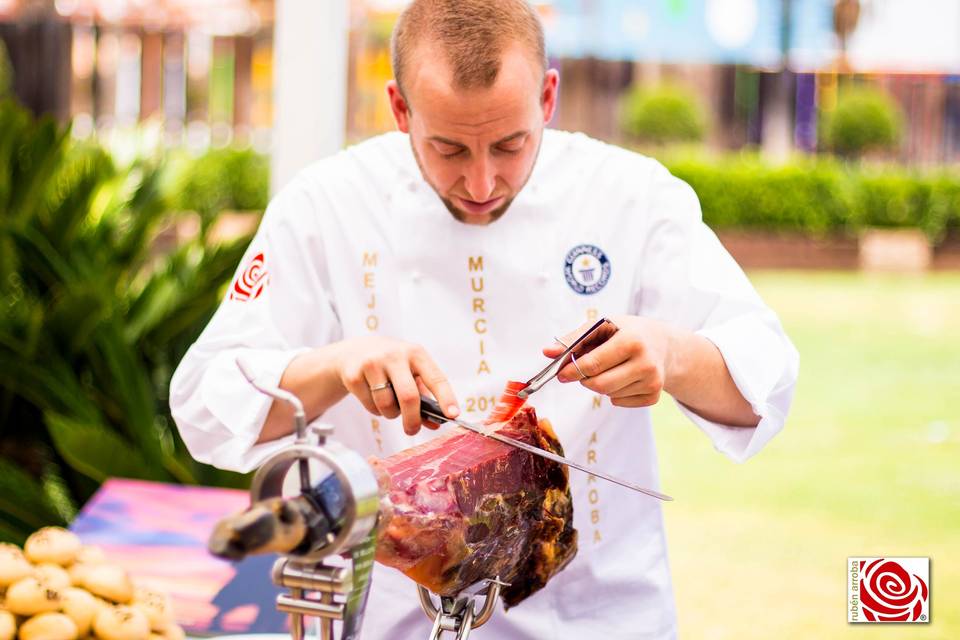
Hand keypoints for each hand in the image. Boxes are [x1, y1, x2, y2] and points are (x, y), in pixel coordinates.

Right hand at [332, 335, 459, 434]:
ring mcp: (372, 364)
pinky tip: (373, 397)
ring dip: (391, 414)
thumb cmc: (391, 365)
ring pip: (387, 405)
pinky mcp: (354, 375)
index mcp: (416, 353)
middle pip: (409, 396)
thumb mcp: (410, 372)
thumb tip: (435, 424)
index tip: (453, 415)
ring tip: (389, 404)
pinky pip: (370, 406)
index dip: (446, 398)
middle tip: (412, 430)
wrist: (354, 352)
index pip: (435, 378)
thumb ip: (424, 397)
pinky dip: (375, 410)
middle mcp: (395, 355)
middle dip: (412, 419)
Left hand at [543, 316, 675, 407]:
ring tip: (610, 367)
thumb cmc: (626, 332)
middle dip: (584, 380)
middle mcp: (645, 363)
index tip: (560, 374)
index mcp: (631, 341)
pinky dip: (613, 394)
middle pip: (599, 385)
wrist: (663, 344)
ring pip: (608, 395)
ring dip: (600, 384)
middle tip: (581, 371)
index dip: (572, 370)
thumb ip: (574, 339)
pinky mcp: (654, 396)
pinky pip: (619, 403)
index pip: (593, 364)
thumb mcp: (602, 326)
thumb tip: (548, 352)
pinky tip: (623, 377)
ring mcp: (652, 381)